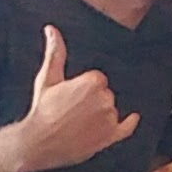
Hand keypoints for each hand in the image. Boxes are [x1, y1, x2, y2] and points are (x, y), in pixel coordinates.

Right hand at [21, 26, 139, 170]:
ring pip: (111, 111)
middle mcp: (105, 99)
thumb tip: (52, 29)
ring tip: (78, 123)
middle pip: (106, 95)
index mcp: (93, 82)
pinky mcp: (109, 138)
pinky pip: (126, 129)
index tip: (70, 96)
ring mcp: (109, 119)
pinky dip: (130, 123)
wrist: (38, 142)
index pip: (97, 80)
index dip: (83, 88)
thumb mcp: (47, 78)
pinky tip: (133, 118)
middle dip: (92, 101)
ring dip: (99, 115)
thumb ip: (55, 52)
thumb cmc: (42, 110)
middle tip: (71, 111)